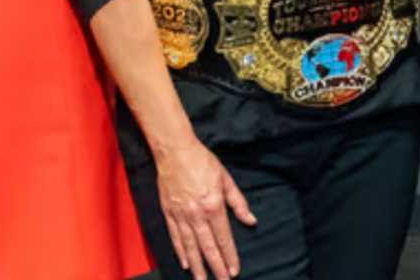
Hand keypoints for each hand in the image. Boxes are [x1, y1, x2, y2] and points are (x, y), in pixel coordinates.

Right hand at [153, 138, 256, 279]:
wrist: (175, 150)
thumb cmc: (202, 161)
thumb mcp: (226, 179)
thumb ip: (238, 202)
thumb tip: (251, 220)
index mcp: (213, 206)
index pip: (224, 238)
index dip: (230, 256)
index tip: (234, 271)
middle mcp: (197, 214)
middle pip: (207, 247)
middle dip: (216, 267)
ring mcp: (181, 214)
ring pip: (190, 246)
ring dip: (197, 265)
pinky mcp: (169, 211)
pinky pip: (175, 236)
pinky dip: (180, 251)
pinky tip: (185, 263)